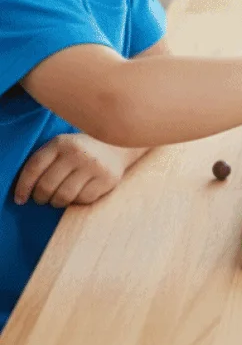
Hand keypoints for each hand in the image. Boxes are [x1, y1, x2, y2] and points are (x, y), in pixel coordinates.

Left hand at [14, 134, 137, 207]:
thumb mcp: (62, 147)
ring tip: (59, 198)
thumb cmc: (80, 150)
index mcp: (61, 142)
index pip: (34, 168)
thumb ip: (43, 163)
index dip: (23, 187)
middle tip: (43, 198)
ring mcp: (94, 165)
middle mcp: (77, 152)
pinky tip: (79, 192)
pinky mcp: (108, 178)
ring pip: (63, 196)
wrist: (118, 144)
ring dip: (57, 202)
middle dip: (41, 198)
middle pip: (46, 186)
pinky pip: (83, 200)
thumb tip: (24, 193)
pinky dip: (77, 201)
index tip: (20, 199)